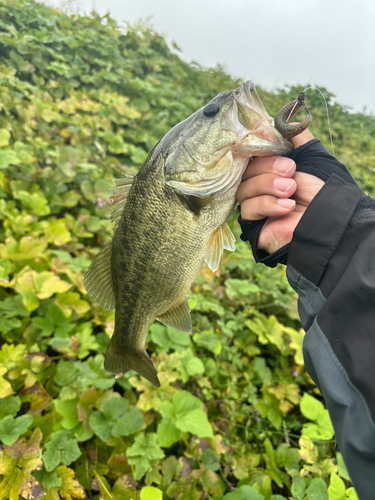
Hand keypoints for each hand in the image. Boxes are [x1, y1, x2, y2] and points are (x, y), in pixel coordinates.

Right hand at [236, 128, 324, 253]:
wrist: (329, 221)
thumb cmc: (323, 190)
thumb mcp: (311, 155)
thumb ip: (293, 135)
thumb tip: (269, 120)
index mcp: (273, 168)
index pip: (251, 154)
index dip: (255, 147)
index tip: (267, 141)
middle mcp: (262, 185)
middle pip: (245, 170)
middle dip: (267, 167)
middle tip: (290, 171)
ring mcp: (257, 204)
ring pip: (243, 188)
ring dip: (268, 186)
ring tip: (290, 190)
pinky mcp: (254, 224)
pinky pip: (247, 208)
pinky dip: (267, 204)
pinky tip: (287, 207)